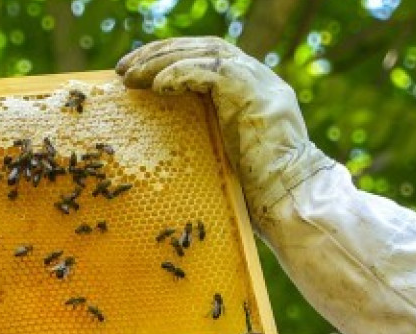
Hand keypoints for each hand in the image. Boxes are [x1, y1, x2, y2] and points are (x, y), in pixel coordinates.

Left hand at [117, 37, 314, 197]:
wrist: (291, 203)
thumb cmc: (256, 194)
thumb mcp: (222, 154)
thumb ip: (202, 133)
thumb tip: (158, 138)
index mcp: (250, 89)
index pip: (205, 58)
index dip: (168, 58)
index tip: (134, 72)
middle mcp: (258, 78)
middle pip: (202, 48)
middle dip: (159, 53)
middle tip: (123, 68)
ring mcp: (259, 84)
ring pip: (204, 53)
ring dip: (162, 60)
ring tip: (130, 76)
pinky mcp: (255, 95)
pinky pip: (210, 72)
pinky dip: (181, 74)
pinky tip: (157, 86)